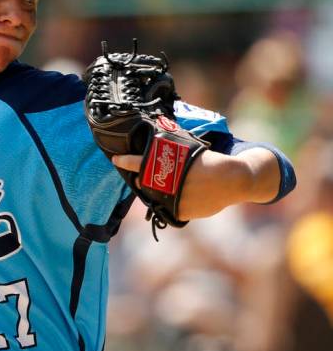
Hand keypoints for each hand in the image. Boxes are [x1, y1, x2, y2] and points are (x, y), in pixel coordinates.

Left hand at [112, 150, 252, 219]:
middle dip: (141, 180)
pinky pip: (171, 208)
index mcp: (169, 166)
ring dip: (156, 191)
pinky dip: (176, 202)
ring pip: (156, 197)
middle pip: (146, 183)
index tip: (115, 159)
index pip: (140, 163)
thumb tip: (159, 138)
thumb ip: (173, 151)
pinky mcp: (181, 212)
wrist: (233, 179)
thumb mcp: (190, 150)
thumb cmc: (211, 161)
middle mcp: (168, 184)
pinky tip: (188, 195)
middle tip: (141, 177)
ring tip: (170, 185)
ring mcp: (173, 200)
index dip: (126, 161)